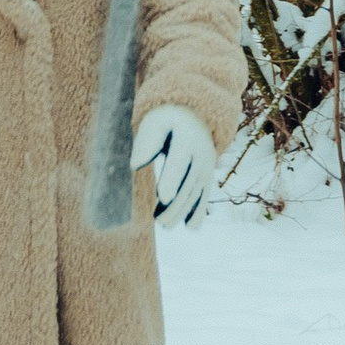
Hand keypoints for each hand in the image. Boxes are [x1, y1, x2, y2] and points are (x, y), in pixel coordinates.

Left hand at [135, 105, 216, 226]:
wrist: (194, 117)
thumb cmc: (166, 122)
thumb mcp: (154, 122)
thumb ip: (146, 141)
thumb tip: (136, 165)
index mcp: (186, 138)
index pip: (178, 161)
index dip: (172, 179)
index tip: (163, 198)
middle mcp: (202, 153)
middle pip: (188, 183)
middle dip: (175, 204)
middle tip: (158, 221)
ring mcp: (207, 166)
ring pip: (196, 193)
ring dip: (183, 211)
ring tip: (166, 225)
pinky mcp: (208, 176)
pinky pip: (205, 195)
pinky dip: (199, 211)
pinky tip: (190, 227)